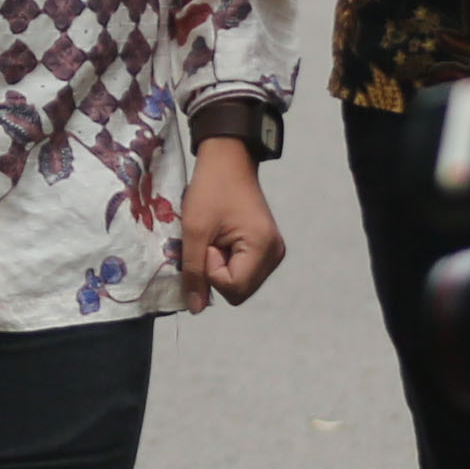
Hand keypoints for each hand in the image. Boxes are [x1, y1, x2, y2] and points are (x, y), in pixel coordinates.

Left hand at [178, 138, 283, 309]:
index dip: (211, 271)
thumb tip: (195, 310)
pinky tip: (224, 240)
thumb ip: (194, 271)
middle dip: (216, 273)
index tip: (208, 242)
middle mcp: (274, 255)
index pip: (233, 288)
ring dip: (221, 268)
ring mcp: (272, 253)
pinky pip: (243, 271)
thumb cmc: (210, 189)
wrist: (228, 159)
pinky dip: (228, 262)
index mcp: (263, 248)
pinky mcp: (266, 249)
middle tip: (211, 241)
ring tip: (217, 239)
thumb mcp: (195, 230)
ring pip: (239, 284)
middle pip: (238, 291)